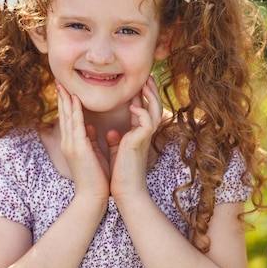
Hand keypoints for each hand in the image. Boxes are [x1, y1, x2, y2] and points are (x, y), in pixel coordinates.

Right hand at [56, 82, 109, 199]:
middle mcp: (68, 143)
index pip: (67, 120)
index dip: (66, 103)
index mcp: (71, 144)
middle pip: (64, 115)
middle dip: (62, 97)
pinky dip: (75, 111)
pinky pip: (76, 125)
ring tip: (65, 84)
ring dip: (66, 99)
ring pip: (68, 117)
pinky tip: (75, 99)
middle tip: (59, 81)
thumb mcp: (92, 154)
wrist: (93, 197)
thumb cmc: (96, 177)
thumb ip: (90, 140)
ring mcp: (71, 145)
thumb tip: (91, 128)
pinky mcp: (78, 148)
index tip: (65, 89)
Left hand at [108, 76, 162, 201]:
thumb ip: (116, 139)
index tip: (138, 81)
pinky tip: (133, 106)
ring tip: (145, 83)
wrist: (124, 191)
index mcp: (137, 134)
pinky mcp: (140, 143)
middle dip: (151, 90)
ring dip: (151, 96)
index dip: (142, 95)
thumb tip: (111, 131)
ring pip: (155, 110)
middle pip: (154, 105)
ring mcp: (144, 138)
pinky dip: (142, 113)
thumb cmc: (120, 174)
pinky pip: (147, 123)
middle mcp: (143, 134)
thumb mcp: (117, 152)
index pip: (143, 109)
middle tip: (147, 76)